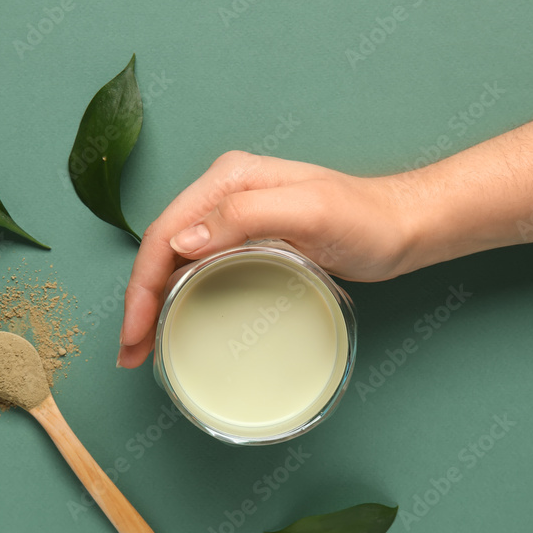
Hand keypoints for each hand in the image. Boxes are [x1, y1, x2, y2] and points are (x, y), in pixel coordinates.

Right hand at [116, 150, 425, 367]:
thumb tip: (182, 241)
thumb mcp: (311, 212)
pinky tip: (172, 322)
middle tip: (131, 352)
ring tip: (142, 348)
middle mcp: (222, 193)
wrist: (401, 226)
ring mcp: (232, 216)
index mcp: (227, 179)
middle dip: (137, 301)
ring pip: (173, 261)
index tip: (134, 334)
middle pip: (160, 249)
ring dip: (151, 303)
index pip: (164, 233)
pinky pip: (196, 268)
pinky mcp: (245, 239)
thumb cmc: (365, 219)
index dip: (140, 287)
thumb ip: (247, 214)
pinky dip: (177, 297)